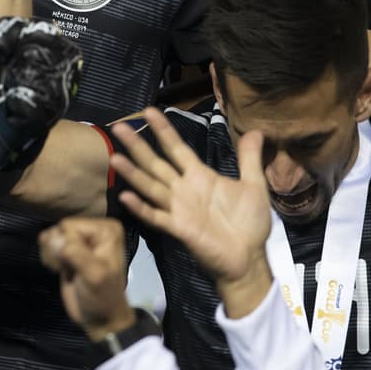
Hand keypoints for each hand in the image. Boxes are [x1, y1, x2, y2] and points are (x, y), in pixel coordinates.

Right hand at [38, 217, 136, 341]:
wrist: (100, 319)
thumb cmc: (102, 297)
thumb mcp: (94, 276)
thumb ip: (75, 254)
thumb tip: (51, 237)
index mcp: (105, 229)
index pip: (69, 225)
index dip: (68, 246)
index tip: (78, 266)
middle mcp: (94, 229)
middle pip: (59, 229)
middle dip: (58, 251)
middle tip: (71, 270)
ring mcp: (80, 239)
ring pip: (50, 236)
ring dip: (52, 256)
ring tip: (67, 271)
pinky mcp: (68, 249)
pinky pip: (47, 244)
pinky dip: (49, 258)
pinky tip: (61, 271)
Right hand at [111, 109, 269, 285]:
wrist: (249, 258)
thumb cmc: (249, 223)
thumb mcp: (253, 186)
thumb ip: (249, 159)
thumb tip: (255, 131)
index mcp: (199, 176)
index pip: (177, 148)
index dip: (164, 130)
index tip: (149, 111)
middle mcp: (183, 189)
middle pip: (156, 163)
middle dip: (138, 145)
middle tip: (119, 126)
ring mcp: (178, 208)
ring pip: (150, 186)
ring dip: (132, 173)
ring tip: (114, 158)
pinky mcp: (179, 228)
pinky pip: (157, 216)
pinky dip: (141, 208)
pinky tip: (125, 198)